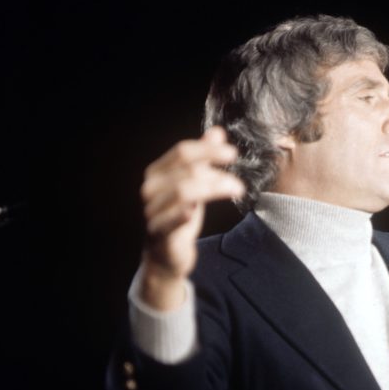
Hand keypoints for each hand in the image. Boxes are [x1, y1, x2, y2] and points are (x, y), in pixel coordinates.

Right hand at [139, 126, 244, 310]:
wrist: (165, 256)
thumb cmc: (178, 217)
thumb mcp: (192, 185)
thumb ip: (202, 159)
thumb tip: (217, 132)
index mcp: (157, 173)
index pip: (182, 152)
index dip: (208, 150)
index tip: (233, 153)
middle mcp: (150, 189)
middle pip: (186, 170)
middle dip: (216, 172)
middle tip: (238, 182)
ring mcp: (151, 211)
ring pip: (184, 192)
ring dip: (213, 189)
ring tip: (235, 192)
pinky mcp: (158, 233)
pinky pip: (171, 219)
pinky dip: (183, 214)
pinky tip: (196, 213)